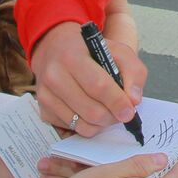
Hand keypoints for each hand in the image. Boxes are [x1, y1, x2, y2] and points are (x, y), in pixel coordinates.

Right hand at [31, 22, 145, 137]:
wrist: (56, 48)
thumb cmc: (90, 51)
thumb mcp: (117, 50)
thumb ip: (133, 71)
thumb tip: (134, 100)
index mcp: (72, 56)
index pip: (98, 85)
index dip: (117, 101)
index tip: (130, 111)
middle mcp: (54, 76)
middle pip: (91, 110)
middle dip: (112, 116)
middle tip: (121, 113)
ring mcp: (45, 96)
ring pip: (83, 125)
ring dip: (102, 124)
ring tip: (108, 111)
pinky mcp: (44, 111)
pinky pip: (73, 129)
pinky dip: (88, 125)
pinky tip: (90, 110)